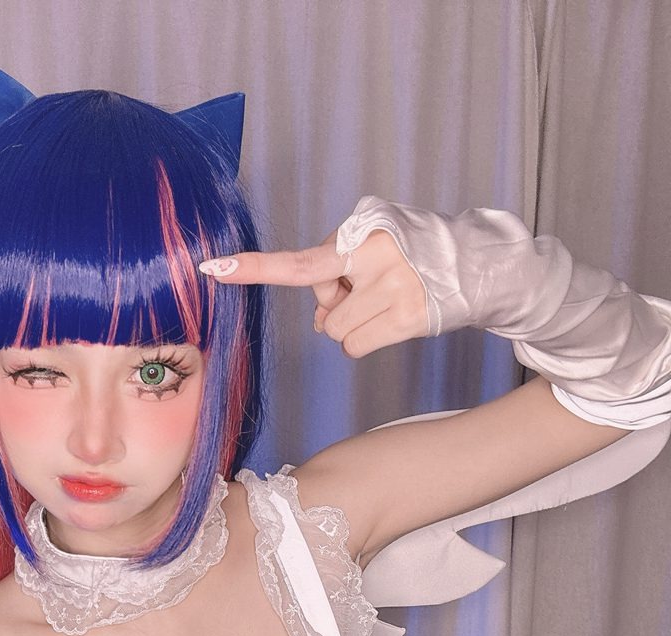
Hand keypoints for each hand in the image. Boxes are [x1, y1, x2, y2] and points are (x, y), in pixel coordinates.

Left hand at [197, 227, 428, 357]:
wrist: (477, 262)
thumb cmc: (414, 250)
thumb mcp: (372, 244)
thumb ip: (335, 271)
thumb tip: (320, 321)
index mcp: (361, 233)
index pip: (300, 261)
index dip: (255, 267)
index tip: (214, 269)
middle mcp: (375, 258)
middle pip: (321, 306)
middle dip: (336, 303)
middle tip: (371, 287)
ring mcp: (393, 290)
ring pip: (336, 332)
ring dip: (353, 325)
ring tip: (387, 299)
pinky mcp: (407, 318)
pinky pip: (356, 346)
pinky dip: (368, 340)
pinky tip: (396, 317)